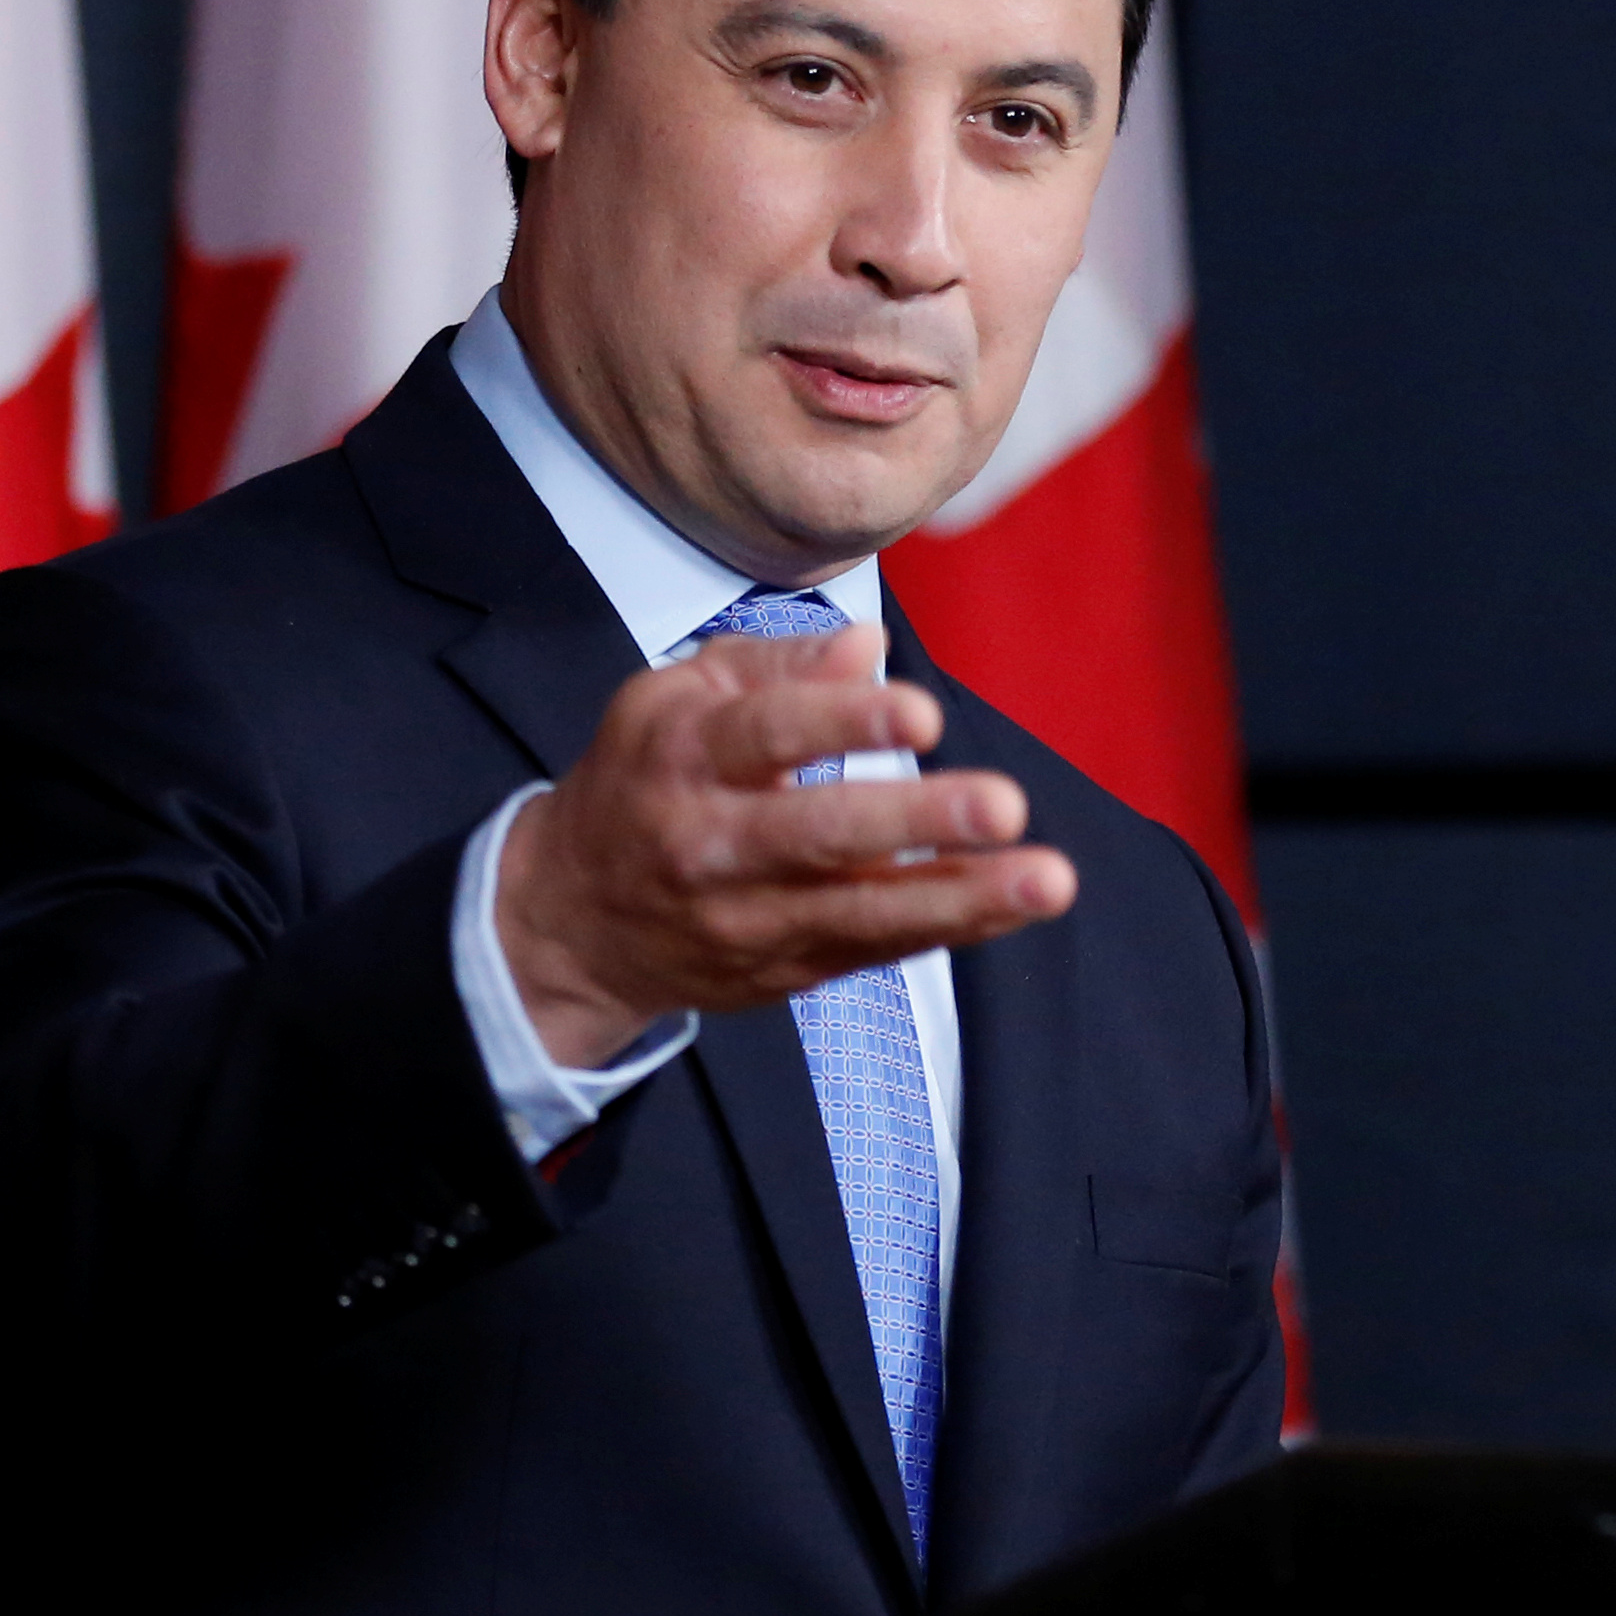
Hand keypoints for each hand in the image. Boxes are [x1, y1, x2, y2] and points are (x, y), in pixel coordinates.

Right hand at [494, 620, 1074, 1068]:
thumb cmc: (640, 781)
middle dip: (914, 821)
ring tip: (1047, 876)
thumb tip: (866, 646)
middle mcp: (709, 842)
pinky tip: (1014, 901)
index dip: (843, 724)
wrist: (568, 919)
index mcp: (679, 756)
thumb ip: (770, 665)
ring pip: (860, 909)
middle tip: (1003, 803)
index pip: (764, 737)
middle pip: (817, 833)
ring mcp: (747, 916)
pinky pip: (876, 948)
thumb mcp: (668, 699)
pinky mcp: (783, 969)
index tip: (922, 714)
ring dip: (962, 895)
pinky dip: (951, 925)